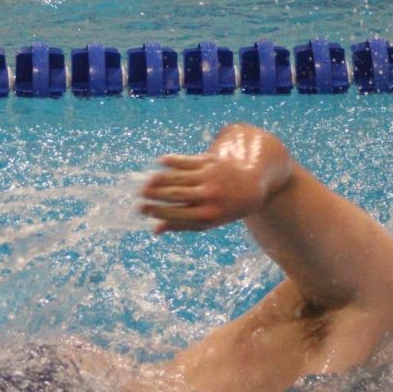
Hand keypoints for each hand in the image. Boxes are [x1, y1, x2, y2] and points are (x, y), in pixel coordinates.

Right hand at [139, 151, 273, 233]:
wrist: (253, 184)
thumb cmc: (226, 207)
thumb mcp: (208, 221)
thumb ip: (182, 225)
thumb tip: (155, 230)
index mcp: (207, 215)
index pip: (175, 213)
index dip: (156, 211)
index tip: (142, 209)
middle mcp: (208, 196)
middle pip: (174, 195)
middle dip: (154, 194)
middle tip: (139, 194)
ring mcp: (209, 177)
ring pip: (177, 177)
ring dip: (159, 179)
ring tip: (146, 181)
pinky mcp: (211, 161)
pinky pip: (187, 161)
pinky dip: (172, 161)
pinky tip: (160, 162)